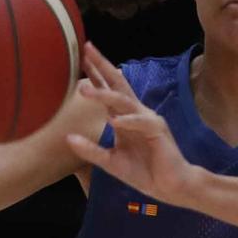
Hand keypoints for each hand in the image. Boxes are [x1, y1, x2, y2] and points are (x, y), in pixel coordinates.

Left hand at [62, 42, 196, 205]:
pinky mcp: (158, 131)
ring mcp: (148, 119)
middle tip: (87, 50)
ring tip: (84, 90)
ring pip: (124, 101)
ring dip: (104, 95)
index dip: (95, 75)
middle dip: (102, 67)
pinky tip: (114, 120)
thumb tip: (68, 138)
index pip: (108, 90)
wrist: (169, 187)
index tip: (80, 58)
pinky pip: (141, 122)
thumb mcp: (110, 162)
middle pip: (117, 84)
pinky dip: (127, 121)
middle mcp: (135, 113)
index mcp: (124, 118)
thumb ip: (91, 150)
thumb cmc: (143, 172)